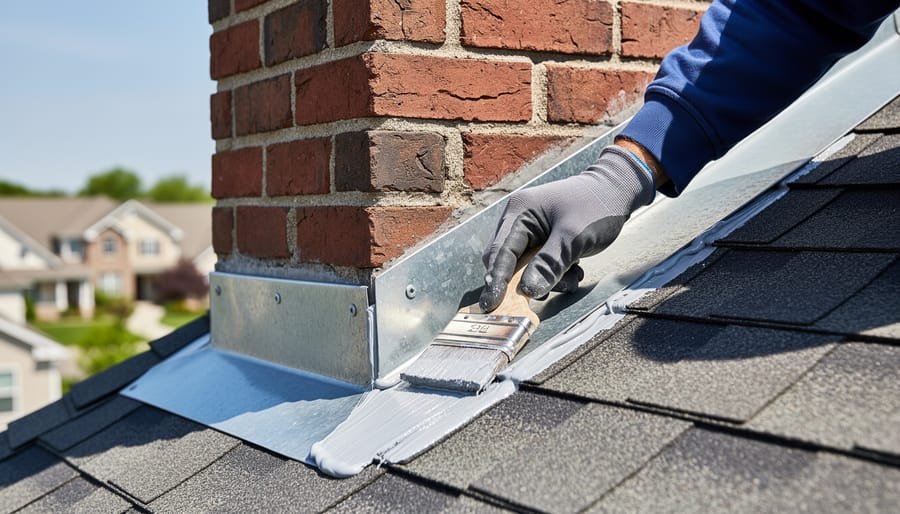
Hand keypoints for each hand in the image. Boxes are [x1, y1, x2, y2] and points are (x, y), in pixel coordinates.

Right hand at [479, 144, 656, 311]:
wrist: (619, 192)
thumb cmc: (596, 206)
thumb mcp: (573, 237)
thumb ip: (548, 264)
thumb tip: (526, 292)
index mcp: (519, 212)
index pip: (499, 252)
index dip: (496, 279)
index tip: (492, 305)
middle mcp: (519, 221)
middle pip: (508, 263)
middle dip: (528, 281)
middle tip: (549, 290)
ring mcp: (531, 232)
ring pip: (526, 269)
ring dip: (548, 280)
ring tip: (573, 276)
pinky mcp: (544, 242)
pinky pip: (540, 267)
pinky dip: (556, 275)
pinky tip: (575, 271)